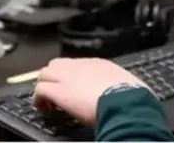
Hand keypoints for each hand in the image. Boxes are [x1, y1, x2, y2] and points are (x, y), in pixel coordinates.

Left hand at [32, 58, 147, 123]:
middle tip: (55, 92)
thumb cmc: (134, 98)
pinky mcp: (59, 92)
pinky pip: (39, 90)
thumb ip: (121, 86)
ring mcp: (69, 78)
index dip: (72, 75)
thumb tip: (128, 93)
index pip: (78, 64)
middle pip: (57, 64)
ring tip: (47, 101)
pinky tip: (43, 108)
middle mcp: (81, 67)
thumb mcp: (130, 85)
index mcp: (100, 65)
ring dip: (44, 86)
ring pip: (45, 74)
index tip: (74, 87)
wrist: (127, 104)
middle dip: (53, 77)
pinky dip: (39, 99)